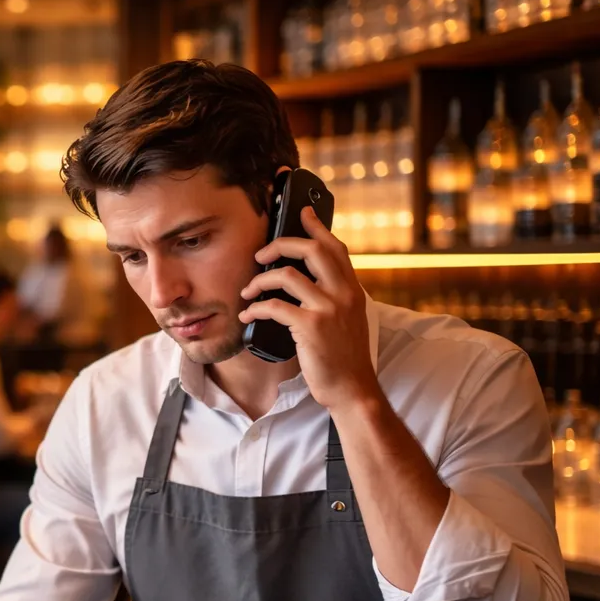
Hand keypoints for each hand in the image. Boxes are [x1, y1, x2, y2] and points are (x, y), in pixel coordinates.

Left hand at [237, 206, 380, 413]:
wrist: (352, 388)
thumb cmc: (343, 357)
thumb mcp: (348, 319)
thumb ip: (335, 296)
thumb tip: (310, 280)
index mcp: (352, 289)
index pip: (336, 248)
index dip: (317, 226)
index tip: (302, 212)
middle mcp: (343, 293)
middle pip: (312, 250)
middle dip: (280, 245)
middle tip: (260, 255)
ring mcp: (328, 308)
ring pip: (287, 275)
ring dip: (259, 281)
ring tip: (247, 292)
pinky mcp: (311, 327)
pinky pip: (274, 306)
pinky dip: (255, 308)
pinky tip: (247, 315)